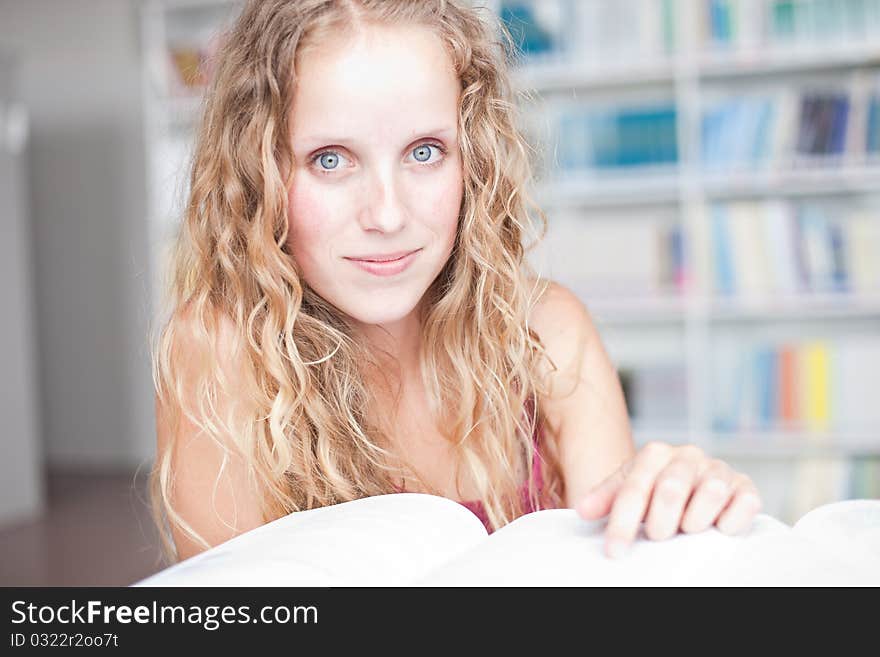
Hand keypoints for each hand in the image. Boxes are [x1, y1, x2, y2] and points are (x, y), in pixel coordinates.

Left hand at [576, 442, 762, 558]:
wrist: (693, 483)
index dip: (622, 523)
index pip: (634, 489)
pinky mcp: (745, 486)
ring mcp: (718, 470)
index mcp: (655, 453)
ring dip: (695, 519)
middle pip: (671, 489)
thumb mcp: (627, 490)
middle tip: (656, 537)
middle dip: (660, 522)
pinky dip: (731, 519)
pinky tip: (719, 528)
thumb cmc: (655, 490)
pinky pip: (745, 502)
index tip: (615, 551)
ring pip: (711, 491)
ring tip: (686, 529)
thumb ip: (605, 499)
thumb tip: (583, 510)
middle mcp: (688, 456)